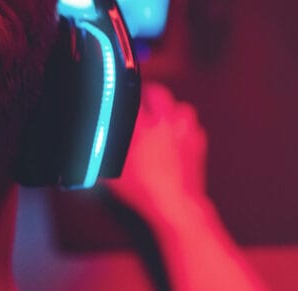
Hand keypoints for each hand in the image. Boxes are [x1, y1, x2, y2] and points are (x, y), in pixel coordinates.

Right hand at [104, 82, 208, 224]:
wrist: (176, 205)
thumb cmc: (146, 190)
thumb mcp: (115, 170)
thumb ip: (106, 151)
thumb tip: (98, 143)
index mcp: (143, 127)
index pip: (132, 98)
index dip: (124, 94)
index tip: (121, 95)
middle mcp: (166, 125)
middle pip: (159, 93)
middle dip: (150, 93)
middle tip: (143, 98)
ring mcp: (185, 133)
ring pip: (182, 107)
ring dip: (172, 109)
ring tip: (163, 115)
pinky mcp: (198, 145)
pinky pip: (195, 127)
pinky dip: (187, 128)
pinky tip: (178, 136)